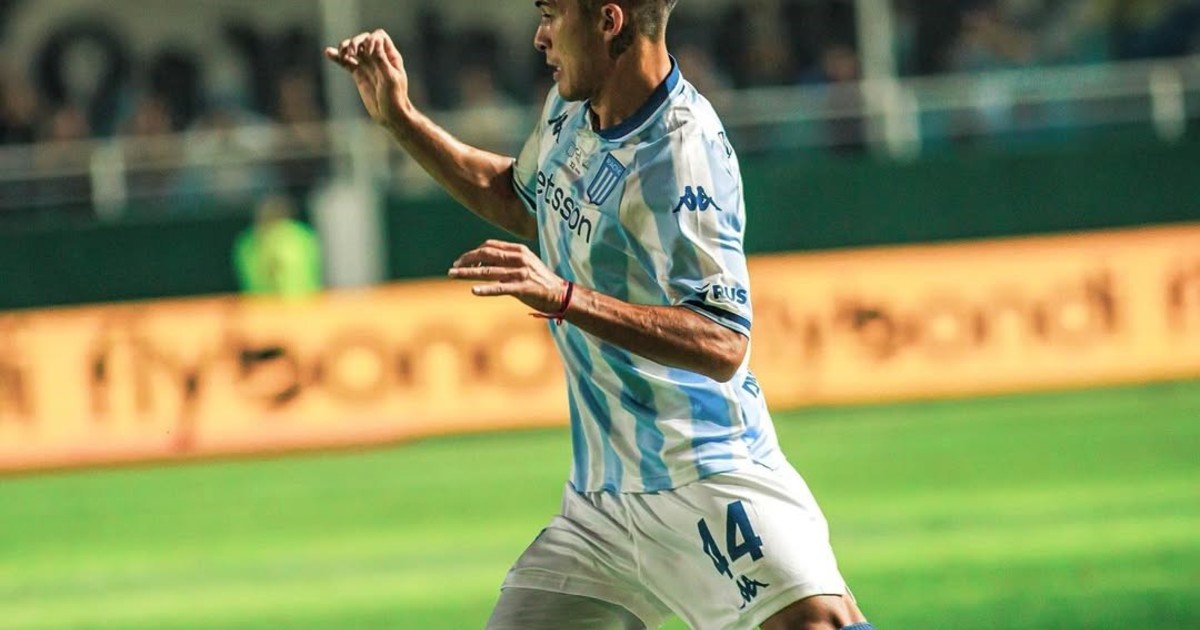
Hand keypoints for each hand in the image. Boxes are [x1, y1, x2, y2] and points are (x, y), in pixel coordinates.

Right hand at [323, 29, 410, 128]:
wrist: (390, 115)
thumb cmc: (395, 98)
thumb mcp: (389, 78)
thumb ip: (381, 59)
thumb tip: (373, 40)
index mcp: (390, 56)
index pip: (379, 36)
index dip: (371, 39)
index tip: (368, 52)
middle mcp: (378, 58)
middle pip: (364, 39)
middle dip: (355, 42)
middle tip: (351, 52)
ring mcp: (367, 66)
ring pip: (354, 49)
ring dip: (345, 47)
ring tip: (342, 54)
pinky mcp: (358, 75)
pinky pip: (346, 63)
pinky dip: (337, 57)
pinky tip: (328, 52)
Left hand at [448, 240, 565, 313]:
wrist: (561, 294)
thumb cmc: (540, 281)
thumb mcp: (525, 264)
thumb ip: (507, 261)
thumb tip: (484, 264)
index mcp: (519, 250)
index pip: (490, 246)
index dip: (473, 252)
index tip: (462, 261)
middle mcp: (519, 259)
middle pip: (486, 255)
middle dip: (466, 260)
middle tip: (453, 268)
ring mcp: (521, 273)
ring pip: (489, 271)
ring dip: (468, 273)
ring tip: (452, 275)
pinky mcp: (524, 288)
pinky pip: (501, 288)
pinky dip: (487, 289)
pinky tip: (474, 290)